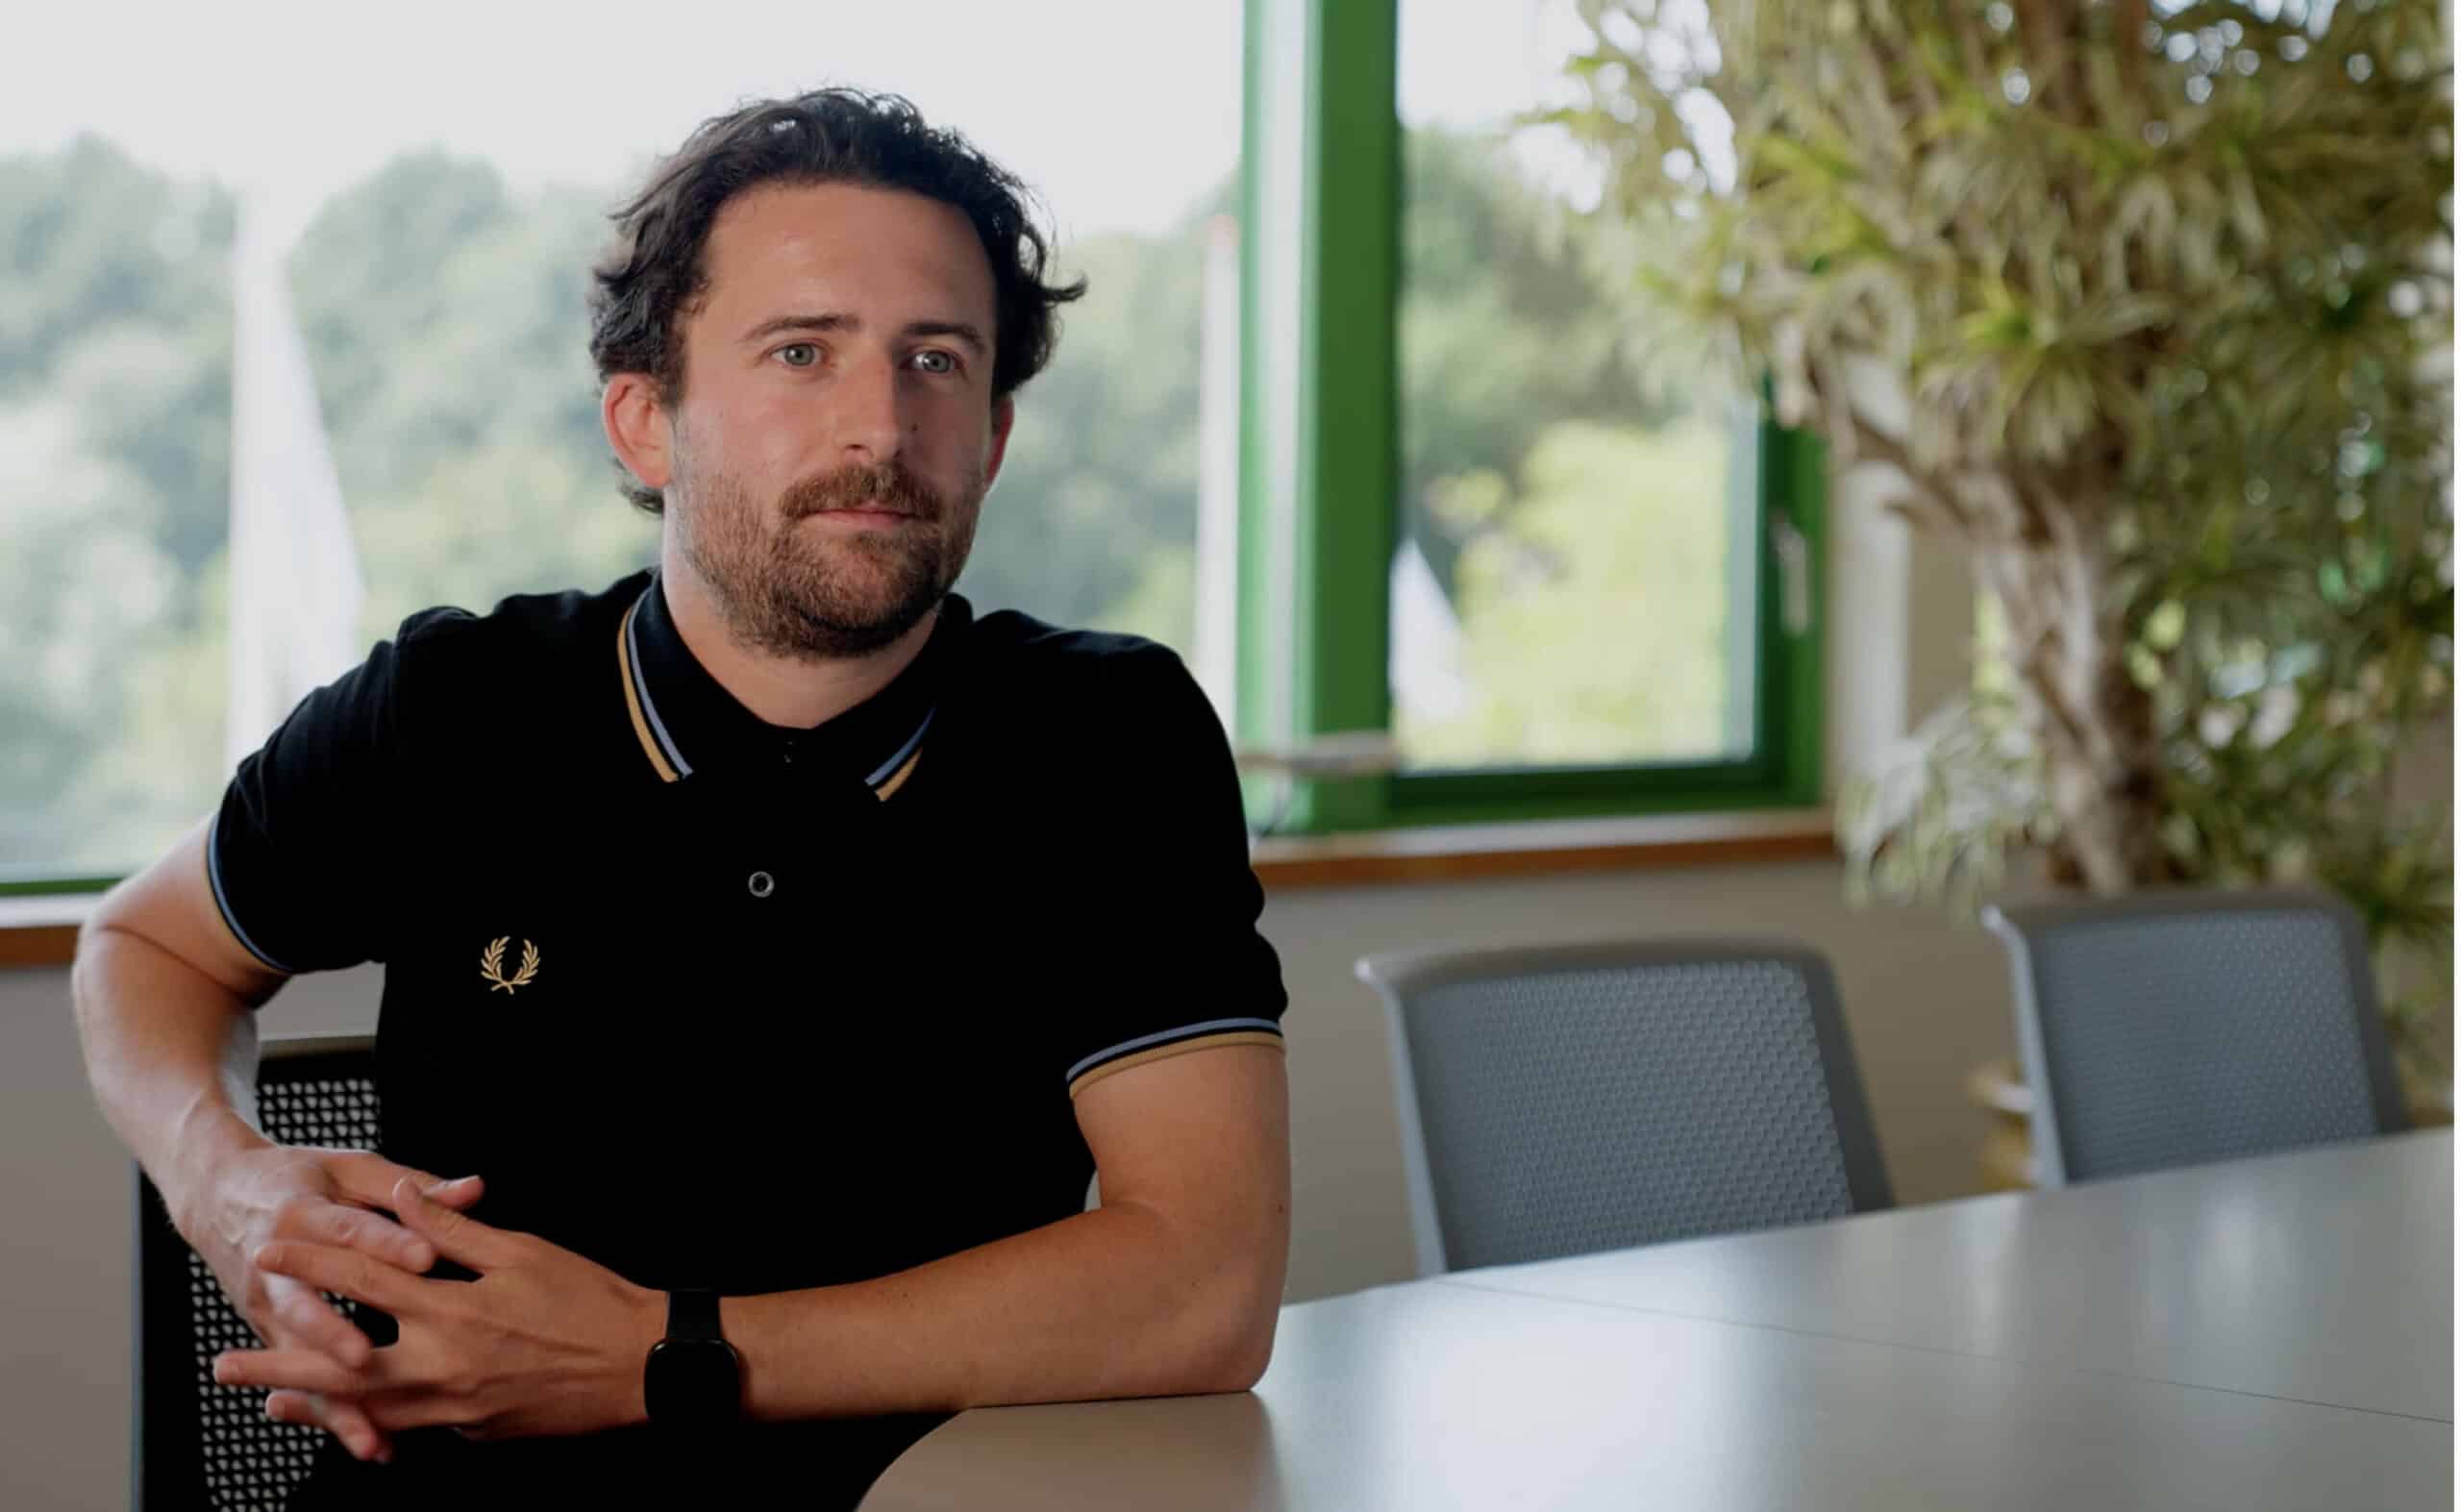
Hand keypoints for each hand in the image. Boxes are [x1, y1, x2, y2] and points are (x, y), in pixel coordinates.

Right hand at [175, 1144, 485, 1463]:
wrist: (218, 1196)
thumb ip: (411, 1186)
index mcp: (301, 1212)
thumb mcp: (349, 1169)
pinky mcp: (271, 1334)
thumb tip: (475, 1189)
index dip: (386, 1242)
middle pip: (306, 1304)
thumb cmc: (299, 1178)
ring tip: (370, 1428)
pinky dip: (334, 1414)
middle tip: (370, 1357)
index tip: (425, 1258)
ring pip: (300, 1357)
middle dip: (335, 1334)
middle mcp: (274, 1265)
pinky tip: (374, 1441)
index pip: (348, 1228)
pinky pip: (303, 1380)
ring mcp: (267, 1306)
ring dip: (332, 1395)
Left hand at [211, 1177, 663, 1443]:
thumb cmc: (589, 1301)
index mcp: (453, 1311)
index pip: (364, 1280)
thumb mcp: (522, 1252)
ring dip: (315, 1406)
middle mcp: (444, 1367)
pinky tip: (357, 1414)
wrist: (639, 1366)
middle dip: (278, 1364)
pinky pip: (412, 1423)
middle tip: (224, 1366)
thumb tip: (407, 1199)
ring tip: (271, 1403)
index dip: (311, 1260)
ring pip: (368, 1409)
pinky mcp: (474, 1431)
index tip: (269, 1249)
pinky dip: (376, 1419)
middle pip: (340, 1368)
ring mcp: (457, 1409)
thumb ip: (453, 1229)